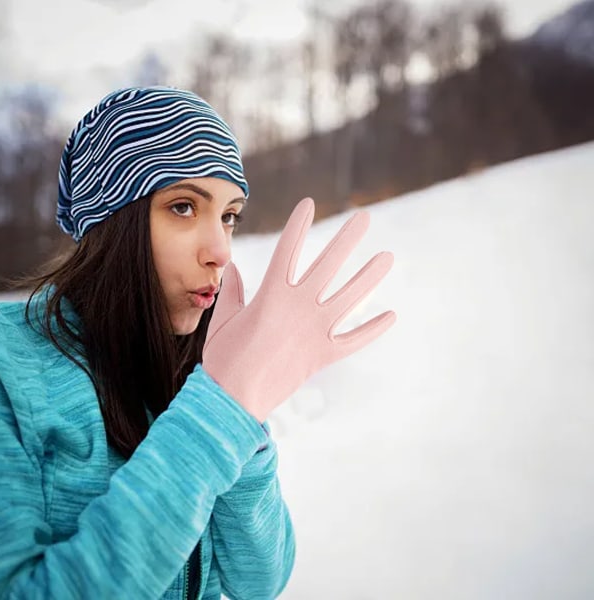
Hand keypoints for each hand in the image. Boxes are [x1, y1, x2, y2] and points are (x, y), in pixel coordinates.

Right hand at [203, 197, 395, 421]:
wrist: (233, 399)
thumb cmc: (224, 358)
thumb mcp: (224, 319)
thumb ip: (233, 291)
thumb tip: (232, 267)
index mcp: (271, 294)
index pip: (288, 248)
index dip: (299, 224)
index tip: (309, 203)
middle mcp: (298, 306)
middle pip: (329, 264)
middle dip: (348, 238)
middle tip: (365, 217)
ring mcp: (314, 330)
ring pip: (349, 297)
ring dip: (370, 276)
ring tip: (387, 257)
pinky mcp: (323, 354)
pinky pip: (354, 340)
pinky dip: (372, 329)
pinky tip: (391, 315)